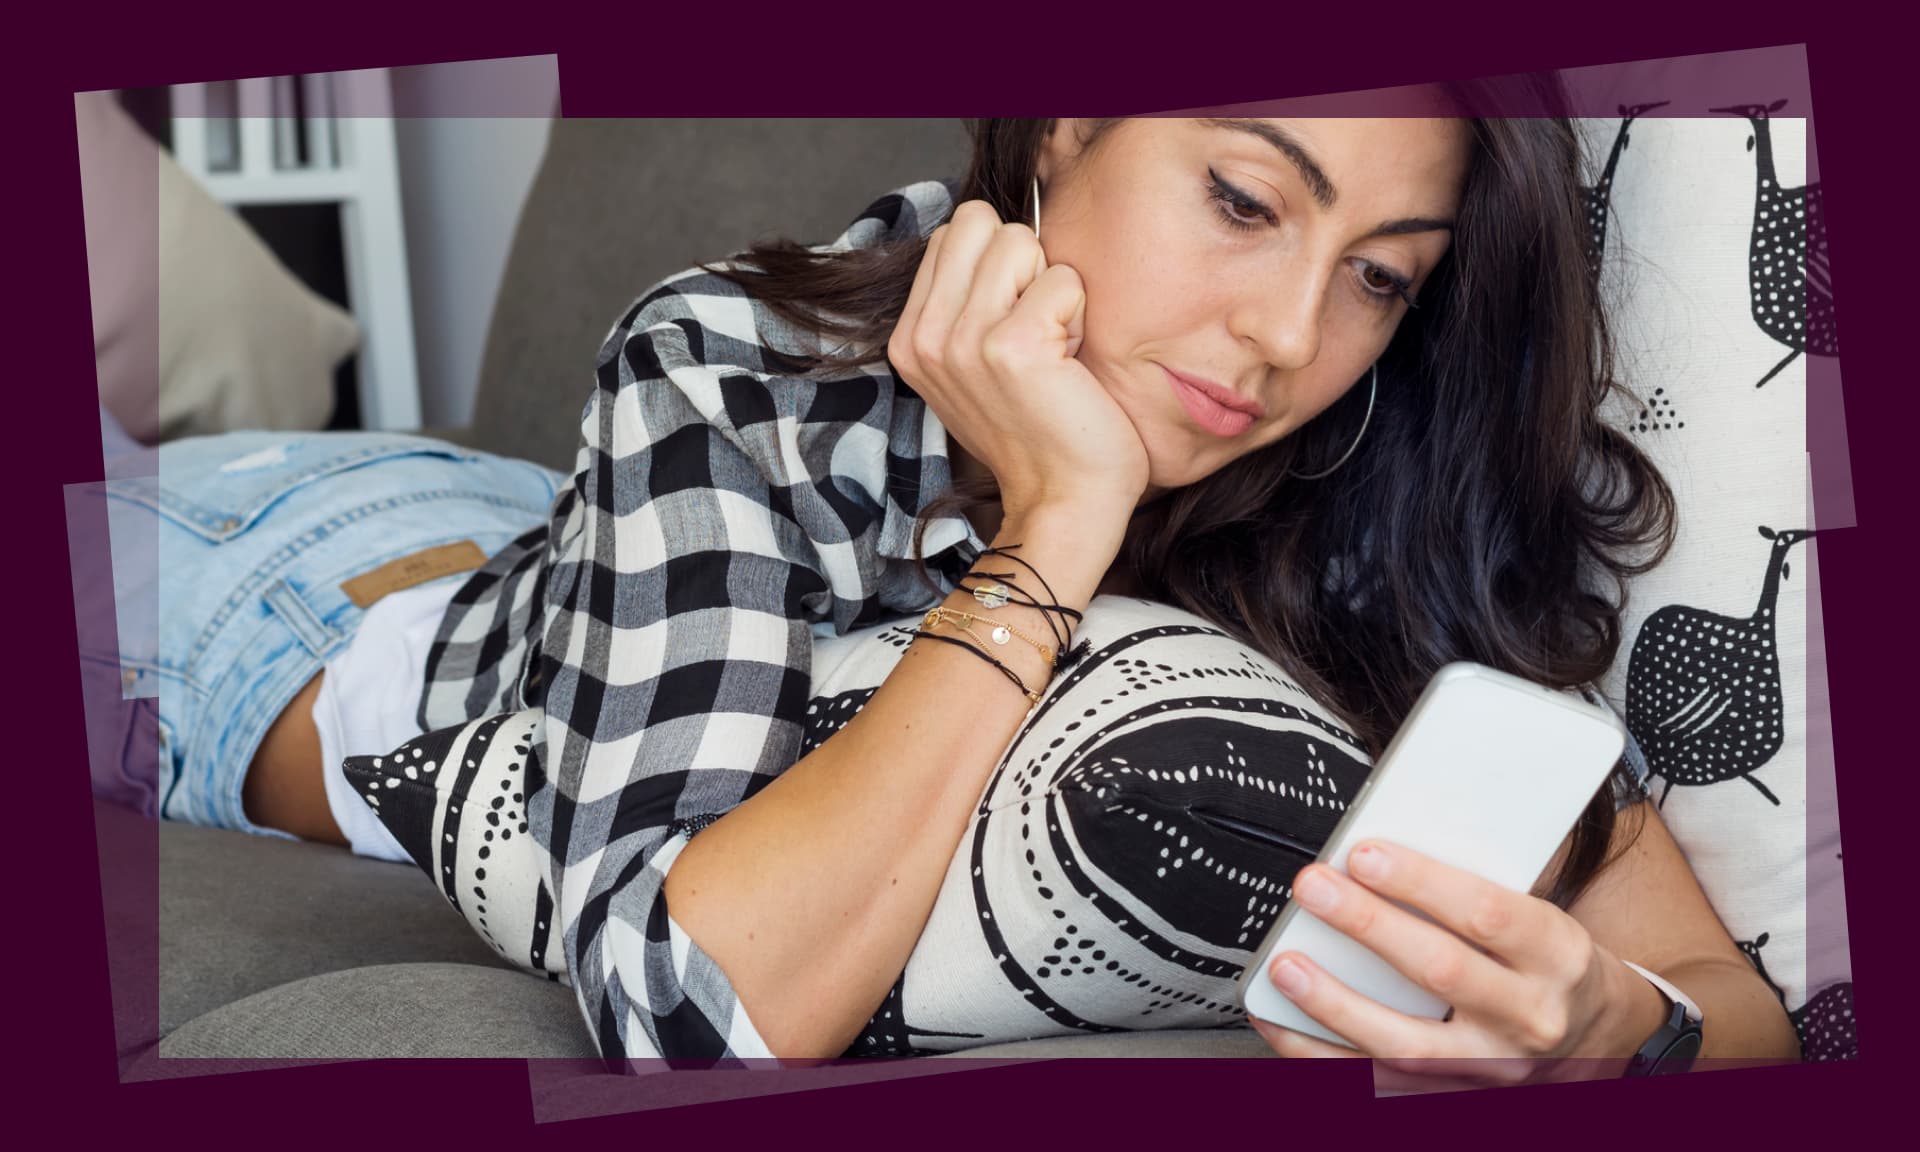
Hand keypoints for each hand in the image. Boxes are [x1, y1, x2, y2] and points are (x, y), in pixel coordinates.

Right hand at [887, 199, 1149, 522]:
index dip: (998, 264)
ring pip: (1019, 240)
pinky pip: (1063, 280)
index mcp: (910, 338)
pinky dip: (1079, 316)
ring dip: (1052, 289)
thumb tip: (995, 236)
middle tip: (1035, 330)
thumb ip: (966, 304)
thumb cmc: (1037, 433)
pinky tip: (1069, 367)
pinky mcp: (1011, 347)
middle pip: (979, 221)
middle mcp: (925, 337)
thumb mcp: (973, 369)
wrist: (1064, 502)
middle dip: (1022, 262)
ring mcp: (963, 341)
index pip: (953, 232)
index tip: (1012, 326)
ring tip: (1052, 349)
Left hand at [1247, 840, 1665, 1092]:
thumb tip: (1378, 854)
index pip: (1486, 913)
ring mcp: (1491, 1070)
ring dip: (1334, 1004)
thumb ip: (1473, 890)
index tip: (1362, 853)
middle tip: (1312, 887)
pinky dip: (1320, 1058)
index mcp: (1555, 955)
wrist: (1596, 1042)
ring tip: (1284, 966)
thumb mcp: (1540, 917)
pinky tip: (1281, 1023)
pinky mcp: (1457, 1099)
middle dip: (1368, 925)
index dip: (1421, 882)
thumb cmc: (1549, 964)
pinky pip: (1380, 1086)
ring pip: (1405, 1044)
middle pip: (1440, 971)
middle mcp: (1528, 1018)